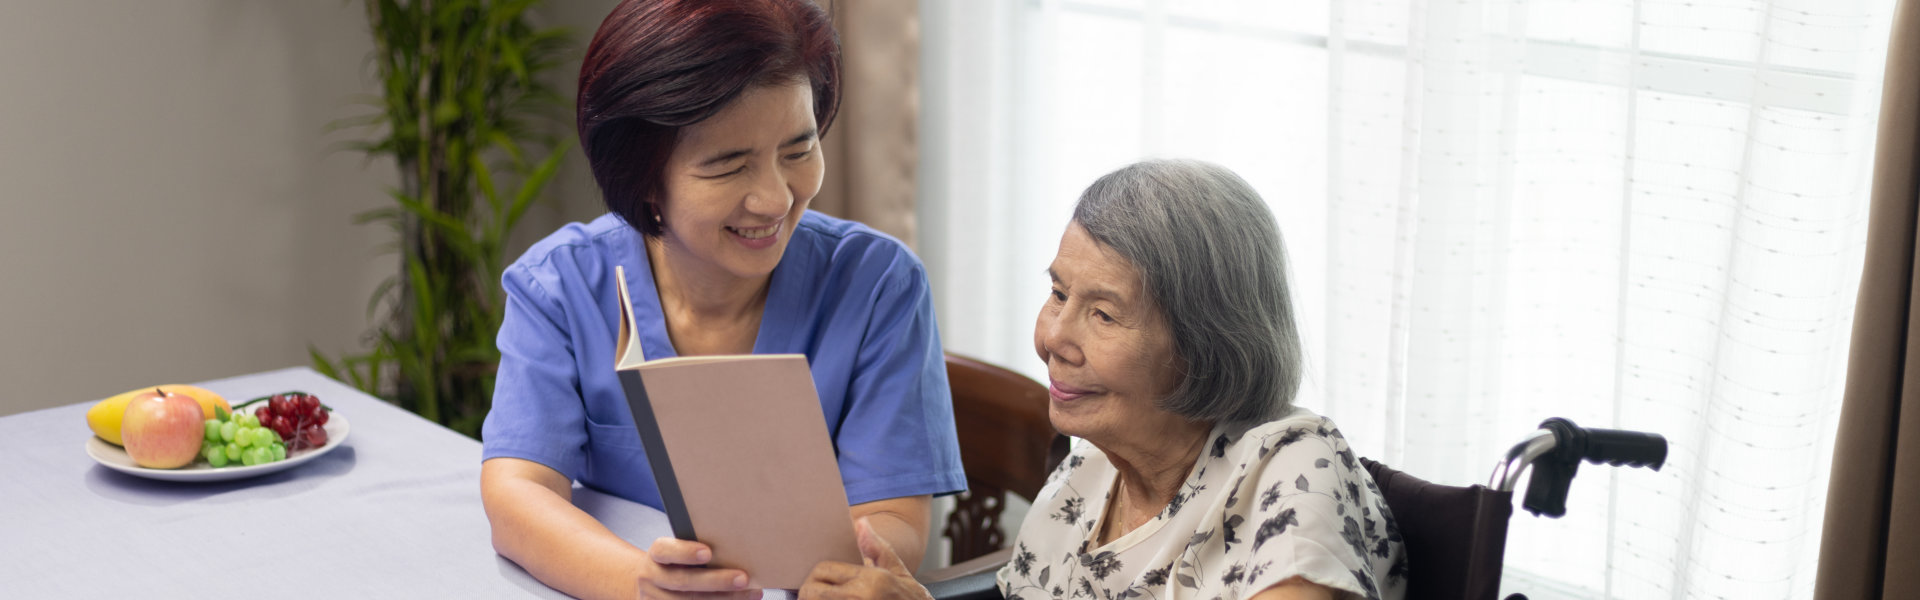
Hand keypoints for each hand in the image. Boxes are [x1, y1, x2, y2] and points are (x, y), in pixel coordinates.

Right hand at [639, 537, 760, 598]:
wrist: (651, 585)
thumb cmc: (677, 564)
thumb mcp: (680, 553)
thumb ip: (700, 551)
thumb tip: (736, 552)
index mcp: (656, 555)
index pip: (665, 550)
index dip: (685, 552)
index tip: (708, 553)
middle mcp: (652, 578)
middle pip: (683, 581)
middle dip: (716, 581)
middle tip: (743, 578)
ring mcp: (655, 599)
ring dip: (723, 599)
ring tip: (751, 594)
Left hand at [798, 517, 931, 599]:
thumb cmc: (911, 598)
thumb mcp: (898, 571)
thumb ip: (876, 547)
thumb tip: (861, 523)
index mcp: (870, 581)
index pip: (822, 570)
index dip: (816, 575)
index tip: (820, 581)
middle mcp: (860, 598)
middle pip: (811, 592)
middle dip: (810, 593)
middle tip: (816, 594)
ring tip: (825, 597)